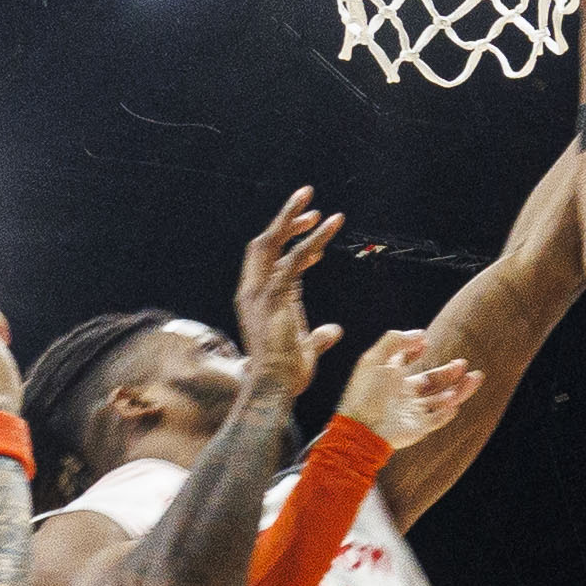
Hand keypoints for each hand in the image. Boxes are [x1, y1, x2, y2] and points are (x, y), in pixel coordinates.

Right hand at [234, 187, 344, 396]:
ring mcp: (259, 292)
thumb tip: (333, 330)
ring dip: (291, 216)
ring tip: (311, 195)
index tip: (315, 234)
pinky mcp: (272, 296)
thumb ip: (317, 337)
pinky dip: (312, 239)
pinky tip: (330, 224)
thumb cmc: (287, 377)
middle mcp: (253, 292)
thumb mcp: (305, 351)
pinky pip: (293, 258)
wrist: (274, 389)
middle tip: (307, 197)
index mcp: (257, 301)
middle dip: (283, 218)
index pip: (269, 262)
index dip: (290, 243)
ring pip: (271, 241)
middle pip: (262, 244)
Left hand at [335, 328, 480, 452]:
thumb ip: (396, 340)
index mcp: (392, 377)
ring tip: (474, 378)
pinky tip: (455, 402)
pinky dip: (448, 411)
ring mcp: (412, 412)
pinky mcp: (418, 428)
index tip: (424, 343)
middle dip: (449, 372)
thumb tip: (421, 334)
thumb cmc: (365, 393)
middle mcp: (404, 394)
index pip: (408, 361)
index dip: (416, 351)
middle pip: (432, 381)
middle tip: (463, 364)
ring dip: (458, 389)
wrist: (362, 428)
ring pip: (441, 400)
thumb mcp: (375, 358)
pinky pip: (438, 419)